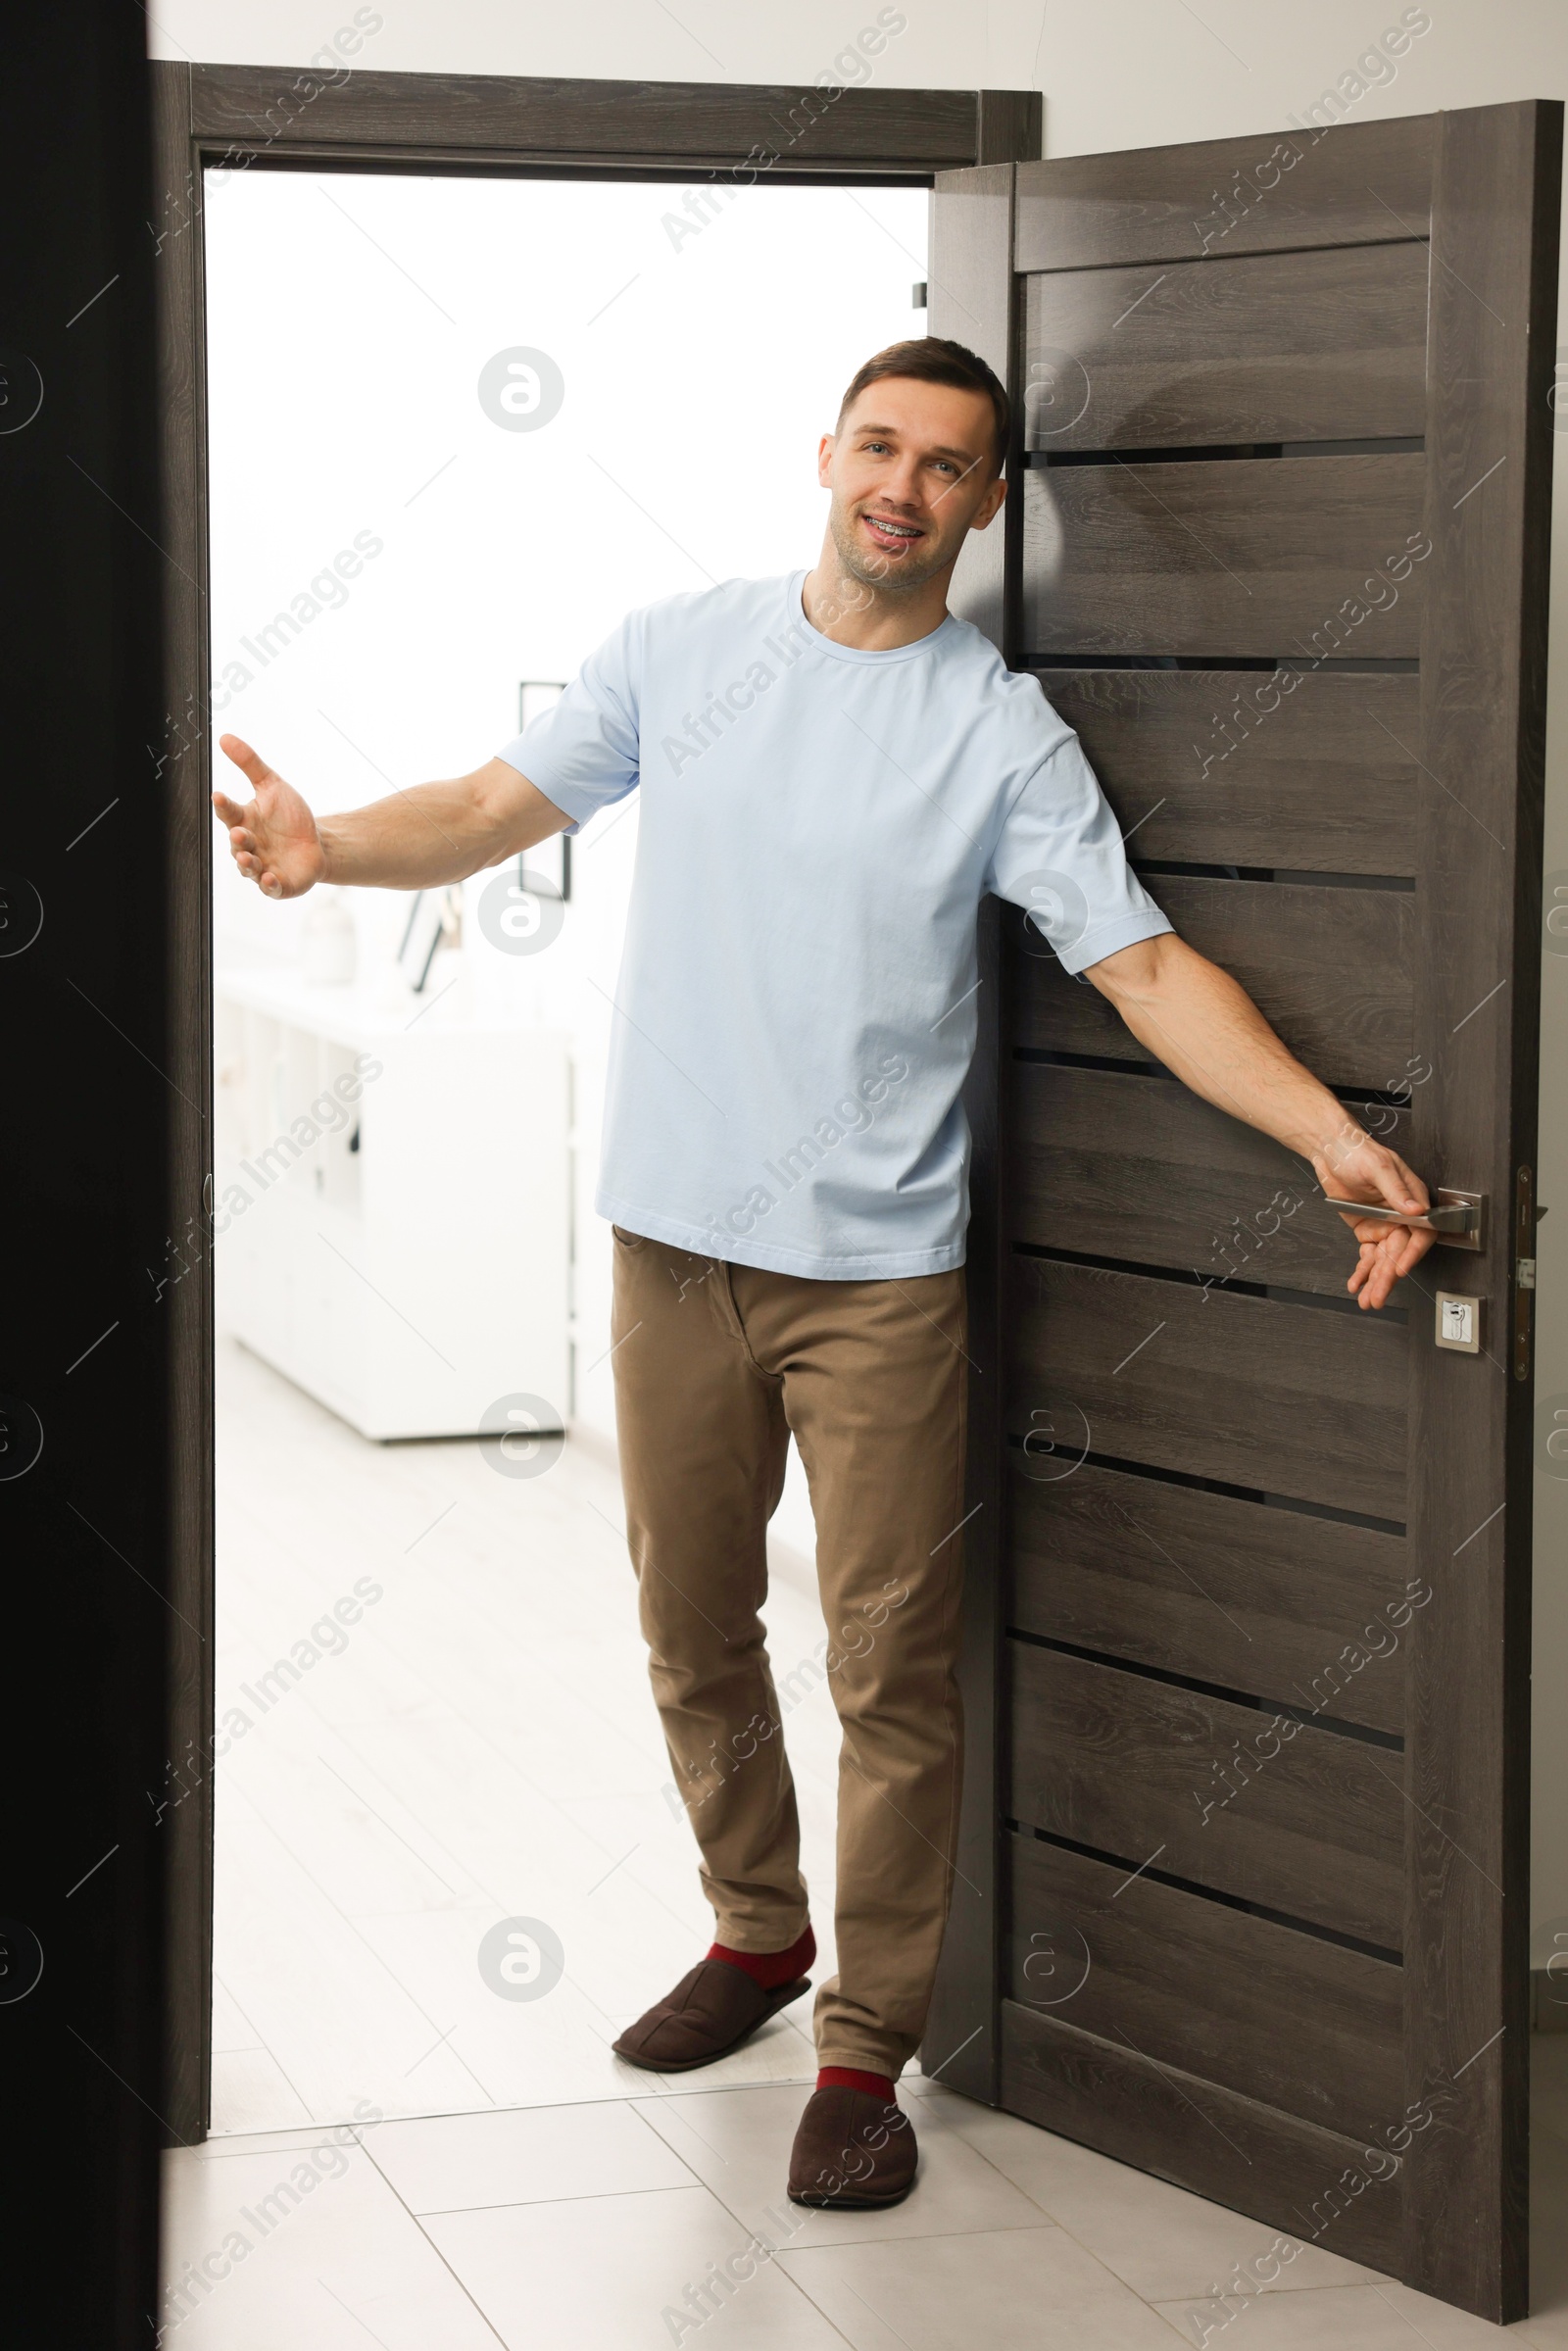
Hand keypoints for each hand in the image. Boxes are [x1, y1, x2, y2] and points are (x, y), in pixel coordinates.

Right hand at [211, 734, 327, 898]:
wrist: (317, 843)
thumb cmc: (290, 816)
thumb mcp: (272, 785)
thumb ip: (249, 763)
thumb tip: (225, 737)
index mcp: (244, 821)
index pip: (229, 812)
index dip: (223, 805)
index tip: (218, 796)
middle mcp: (249, 846)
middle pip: (237, 844)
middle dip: (238, 840)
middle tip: (240, 833)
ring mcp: (262, 867)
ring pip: (248, 868)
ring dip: (247, 864)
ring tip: (248, 858)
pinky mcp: (279, 885)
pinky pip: (270, 888)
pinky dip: (268, 885)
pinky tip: (269, 879)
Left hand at [1308, 1125, 1435, 1310]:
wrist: (1331, 1151)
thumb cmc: (1358, 1152)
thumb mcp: (1378, 1167)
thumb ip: (1396, 1189)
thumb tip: (1415, 1207)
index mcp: (1412, 1199)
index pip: (1421, 1232)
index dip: (1412, 1252)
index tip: (1401, 1268)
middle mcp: (1401, 1216)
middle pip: (1400, 1252)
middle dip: (1389, 1276)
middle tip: (1380, 1295)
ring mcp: (1384, 1226)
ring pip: (1384, 1259)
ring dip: (1376, 1281)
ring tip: (1369, 1299)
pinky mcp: (1368, 1231)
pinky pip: (1368, 1257)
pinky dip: (1362, 1273)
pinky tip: (1356, 1285)